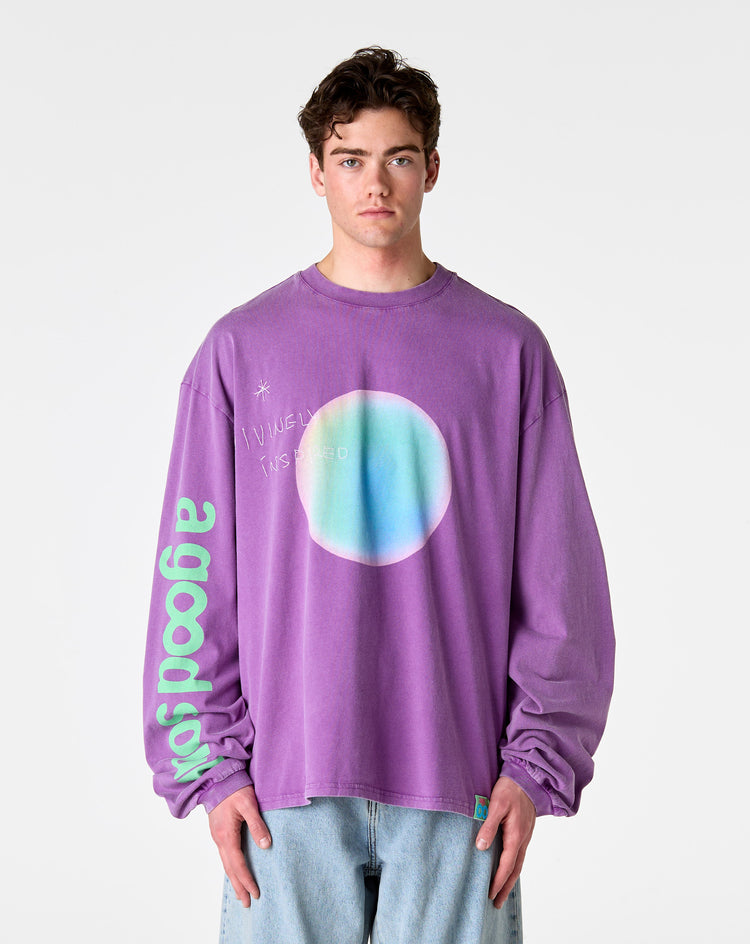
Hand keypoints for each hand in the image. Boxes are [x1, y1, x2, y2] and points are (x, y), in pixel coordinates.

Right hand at [208, 785, 271, 907]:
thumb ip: (257, 824)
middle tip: (247, 904)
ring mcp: (217, 836)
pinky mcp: (218, 831)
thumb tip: (266, 846)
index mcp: (226, 835)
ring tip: (240, 893)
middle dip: (238, 886)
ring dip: (233, 879)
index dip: (247, 880)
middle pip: (229, 869)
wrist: (216, 777)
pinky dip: (230, 867)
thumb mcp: (248, 804)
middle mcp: (219, 839)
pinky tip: (234, 870)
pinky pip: (224, 855)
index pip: (238, 864)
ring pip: (225, 863)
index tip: (255, 893)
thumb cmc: (234, 788)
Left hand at [476, 775, 535, 909]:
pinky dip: (513, 866)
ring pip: (518, 863)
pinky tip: (507, 867)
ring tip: (501, 891)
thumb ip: (488, 826)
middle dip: (505, 887)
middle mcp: (523, 839)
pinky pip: (519, 854)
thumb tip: (481, 847)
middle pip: (515, 870)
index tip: (489, 893)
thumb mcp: (496, 805)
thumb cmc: (510, 789)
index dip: (498, 880)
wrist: (528, 776)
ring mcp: (525, 835)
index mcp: (516, 835)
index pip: (506, 865)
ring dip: (509, 878)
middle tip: (495, 903)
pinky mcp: (524, 830)